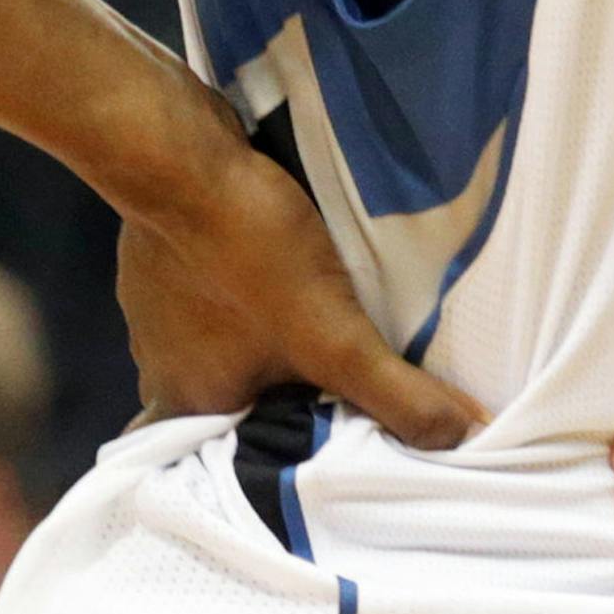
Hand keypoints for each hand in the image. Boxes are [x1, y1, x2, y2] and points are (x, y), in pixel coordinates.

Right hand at [119, 105, 483, 451]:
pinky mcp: (161, 260)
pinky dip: (244, 285)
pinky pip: (211, 291)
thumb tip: (459, 437)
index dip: (298, 440)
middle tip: (339, 365)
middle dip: (286, 384)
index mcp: (189, 403)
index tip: (343, 425)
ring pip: (224, 340)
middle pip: (238, 395)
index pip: (245, 452)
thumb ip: (395, 393)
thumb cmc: (251, 254)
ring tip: (321, 315)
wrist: (183, 161)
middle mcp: (160, 368)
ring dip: (266, 332)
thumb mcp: (335, 337)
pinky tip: (281, 267)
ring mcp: (154, 311)